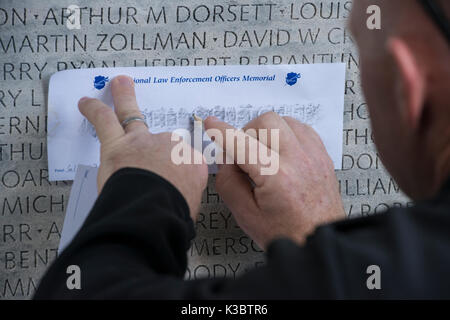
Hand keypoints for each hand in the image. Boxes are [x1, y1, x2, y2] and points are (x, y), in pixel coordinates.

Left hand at [78, 75, 207, 218]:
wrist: (155, 209)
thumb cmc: (173, 213)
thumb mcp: (191, 206)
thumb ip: (182, 196)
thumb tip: (175, 201)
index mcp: (191, 164)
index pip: (186, 162)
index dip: (176, 174)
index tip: (173, 184)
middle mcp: (170, 146)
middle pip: (163, 141)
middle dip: (158, 148)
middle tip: (156, 144)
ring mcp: (143, 141)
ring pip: (132, 115)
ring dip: (125, 98)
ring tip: (119, 85)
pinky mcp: (117, 145)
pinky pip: (104, 120)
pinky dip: (93, 109)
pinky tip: (85, 101)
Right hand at [204, 112, 344, 248]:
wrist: (320, 240)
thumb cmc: (288, 233)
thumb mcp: (246, 216)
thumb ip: (229, 184)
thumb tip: (226, 160)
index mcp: (276, 176)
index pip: (241, 143)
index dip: (221, 131)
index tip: (211, 124)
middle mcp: (298, 159)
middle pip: (266, 122)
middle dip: (247, 132)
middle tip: (243, 153)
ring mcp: (313, 155)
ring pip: (284, 120)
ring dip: (268, 131)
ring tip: (263, 153)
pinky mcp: (322, 155)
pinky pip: (302, 128)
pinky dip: (287, 133)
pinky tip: (281, 151)